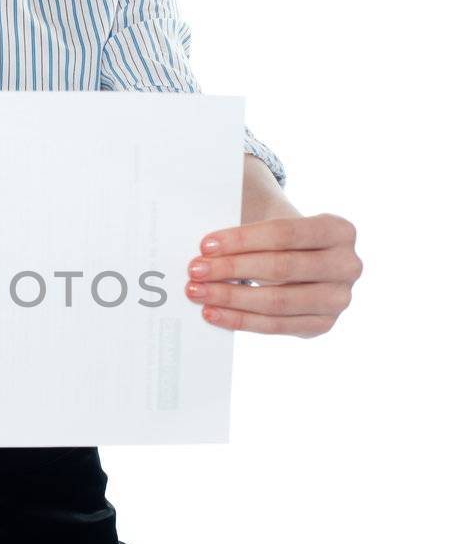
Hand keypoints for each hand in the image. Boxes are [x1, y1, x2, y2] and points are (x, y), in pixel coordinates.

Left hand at [183, 213, 362, 337]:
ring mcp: (338, 299)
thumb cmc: (282, 235)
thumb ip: (248, 227)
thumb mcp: (273, 217)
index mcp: (341, 230)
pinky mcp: (322, 324)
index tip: (206, 245)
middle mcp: (347, 265)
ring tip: (198, 292)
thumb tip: (205, 248)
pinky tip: (214, 312)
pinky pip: (275, 326)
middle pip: (281, 268)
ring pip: (277, 301)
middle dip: (232, 269)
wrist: (305, 255)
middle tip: (195, 270)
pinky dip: (240, 320)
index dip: (243, 240)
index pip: (285, 233)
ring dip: (231, 298)